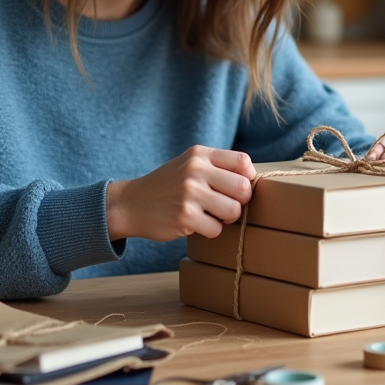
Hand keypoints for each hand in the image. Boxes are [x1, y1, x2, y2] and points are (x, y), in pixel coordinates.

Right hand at [106, 146, 254, 241]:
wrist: (131, 204)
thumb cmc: (168, 186)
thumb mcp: (188, 164)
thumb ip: (217, 167)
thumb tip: (253, 181)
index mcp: (199, 154)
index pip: (243, 162)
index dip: (248, 178)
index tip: (237, 188)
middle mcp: (195, 170)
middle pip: (244, 188)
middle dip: (241, 201)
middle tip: (227, 205)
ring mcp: (190, 193)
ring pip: (234, 211)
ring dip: (226, 219)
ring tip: (211, 215)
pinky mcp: (185, 217)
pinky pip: (216, 229)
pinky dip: (210, 231)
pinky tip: (196, 224)